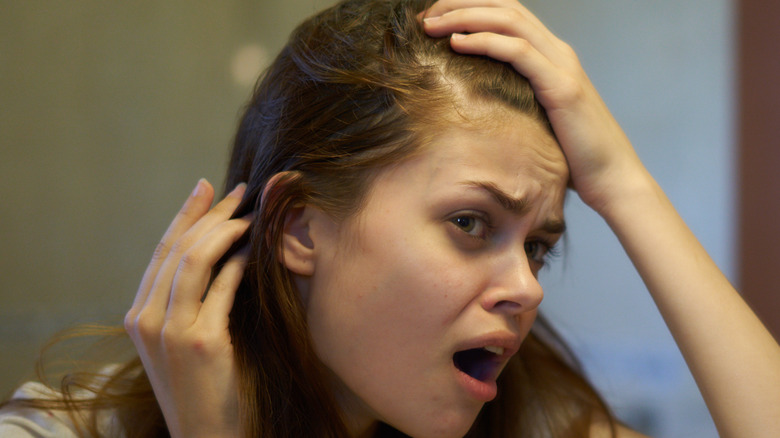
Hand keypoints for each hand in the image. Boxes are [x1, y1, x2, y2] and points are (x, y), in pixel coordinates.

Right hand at [124, 179, 251, 437]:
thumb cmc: (206, 389)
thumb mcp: (184, 341)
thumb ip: (190, 302)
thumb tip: (222, 254)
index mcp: (137, 316)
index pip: (162, 251)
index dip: (186, 215)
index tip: (207, 188)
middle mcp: (144, 319)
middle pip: (177, 247)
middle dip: (211, 213)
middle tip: (240, 191)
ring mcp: (168, 331)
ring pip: (194, 259)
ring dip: (226, 229)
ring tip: (252, 213)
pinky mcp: (198, 341)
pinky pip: (221, 286)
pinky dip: (239, 262)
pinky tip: (255, 249)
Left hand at [421, 0, 648, 213]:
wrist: (612, 177)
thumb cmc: (572, 155)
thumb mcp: (536, 118)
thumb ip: (515, 100)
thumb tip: (476, 105)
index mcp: (551, 56)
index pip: (507, 15)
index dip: (469, 8)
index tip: (433, 20)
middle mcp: (558, 52)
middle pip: (505, 7)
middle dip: (461, 4)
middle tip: (425, 15)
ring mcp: (562, 66)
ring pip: (510, 21)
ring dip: (466, 17)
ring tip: (432, 25)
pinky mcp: (562, 87)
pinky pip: (519, 52)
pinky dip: (485, 42)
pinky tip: (457, 43)